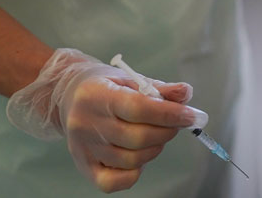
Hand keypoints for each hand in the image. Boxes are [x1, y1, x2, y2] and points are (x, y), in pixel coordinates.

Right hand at [6, 49, 204, 192]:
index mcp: (97, 95)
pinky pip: (113, 182)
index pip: (138, 108)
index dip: (169, 114)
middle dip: (166, 132)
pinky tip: (140, 155)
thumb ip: (161, 89)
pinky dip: (134, 172)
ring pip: (130, 160)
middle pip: (137, 138)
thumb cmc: (107, 87)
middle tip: (175, 124)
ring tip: (157, 135)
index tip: (191, 116)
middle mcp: (86, 123)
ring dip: (154, 149)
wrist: (69, 97)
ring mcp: (83, 148)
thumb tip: (187, 94)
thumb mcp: (132, 79)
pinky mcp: (84, 166)